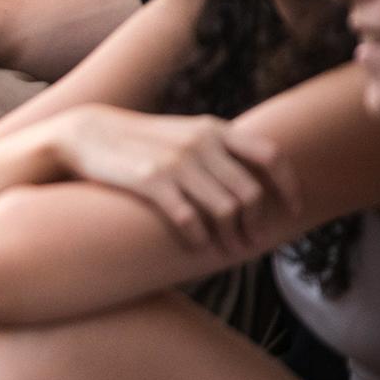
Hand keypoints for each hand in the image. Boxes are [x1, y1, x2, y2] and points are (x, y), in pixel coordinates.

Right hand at [48, 105, 298, 251]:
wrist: (87, 134)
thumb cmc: (140, 141)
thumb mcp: (183, 133)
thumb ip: (218, 148)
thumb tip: (256, 179)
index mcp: (213, 129)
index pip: (270, 156)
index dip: (288, 186)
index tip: (292, 211)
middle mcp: (200, 142)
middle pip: (250, 193)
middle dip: (257, 224)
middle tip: (253, 243)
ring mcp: (176, 161)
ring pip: (226, 210)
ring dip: (233, 237)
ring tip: (230, 251)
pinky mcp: (150, 181)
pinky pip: (189, 218)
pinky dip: (199, 238)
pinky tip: (198, 246)